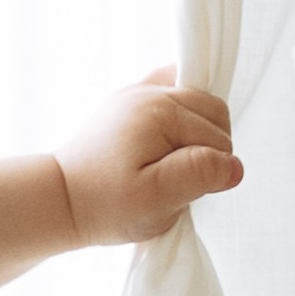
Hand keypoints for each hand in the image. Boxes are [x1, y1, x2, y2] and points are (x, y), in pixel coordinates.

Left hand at [56, 70, 241, 244]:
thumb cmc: (105, 204)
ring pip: (200, 104)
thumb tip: (234, 165)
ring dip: (197, 135)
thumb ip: (199, 174)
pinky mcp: (131, 103)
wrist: (59, 201)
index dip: (211, 169)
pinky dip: (182, 118)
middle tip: (179, 180)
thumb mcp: (157, 198)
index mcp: (159, 109)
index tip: (182, 190)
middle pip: (215, 112)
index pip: (219, 136)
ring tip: (170, 166)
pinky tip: (170, 142)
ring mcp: (138, 93)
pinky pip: (176, 95)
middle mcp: (149, 91)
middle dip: (208, 148)